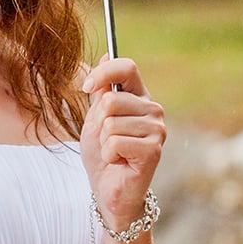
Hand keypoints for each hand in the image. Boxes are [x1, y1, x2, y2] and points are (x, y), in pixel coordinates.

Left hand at [80, 56, 165, 229]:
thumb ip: (101, 91)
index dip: (102, 73)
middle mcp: (153, 110)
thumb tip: (106, 55)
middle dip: (98, 124)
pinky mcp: (153, 150)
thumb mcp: (95, 118)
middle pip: (112, 100)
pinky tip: (118, 162)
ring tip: (113, 152)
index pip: (127, 68)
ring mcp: (157, 129)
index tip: (85, 86)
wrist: (108, 188)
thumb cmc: (102, 154)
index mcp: (139, 97)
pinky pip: (114, 142)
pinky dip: (108, 154)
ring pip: (111, 124)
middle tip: (106, 140)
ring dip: (103, 142)